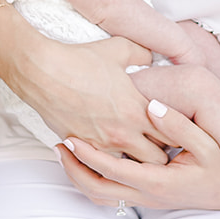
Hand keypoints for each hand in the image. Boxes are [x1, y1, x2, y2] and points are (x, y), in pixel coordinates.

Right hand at [0, 32, 169, 164]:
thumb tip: (152, 59)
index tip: (173, 129)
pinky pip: (101, 167)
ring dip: (134, 163)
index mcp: (137, 111)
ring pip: (130, 170)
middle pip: (156, 161)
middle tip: (157, 144)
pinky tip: (108, 151)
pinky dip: (108, 162)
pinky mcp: (81, 148)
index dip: (176, 134)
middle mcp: (123, 134)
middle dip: (160, 154)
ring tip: (133, 151)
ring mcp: (101, 144)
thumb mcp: (120, 48)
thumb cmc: (81, 59)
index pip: (172, 135)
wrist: (43, 71)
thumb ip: (144, 55)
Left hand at [58, 101, 219, 211]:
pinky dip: (96, 180)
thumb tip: (151, 106)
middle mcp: (149, 194)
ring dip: (82, 177)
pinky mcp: (151, 196)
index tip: (69, 138)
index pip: (112, 170)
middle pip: (98, 190)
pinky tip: (91, 162)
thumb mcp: (209, 143)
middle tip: (58, 147)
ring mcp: (149, 198)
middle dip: (74, 170)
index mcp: (159, 181)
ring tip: (67, 154)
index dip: (88, 156)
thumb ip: (179, 123)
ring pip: (103, 196)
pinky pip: (114, 193)